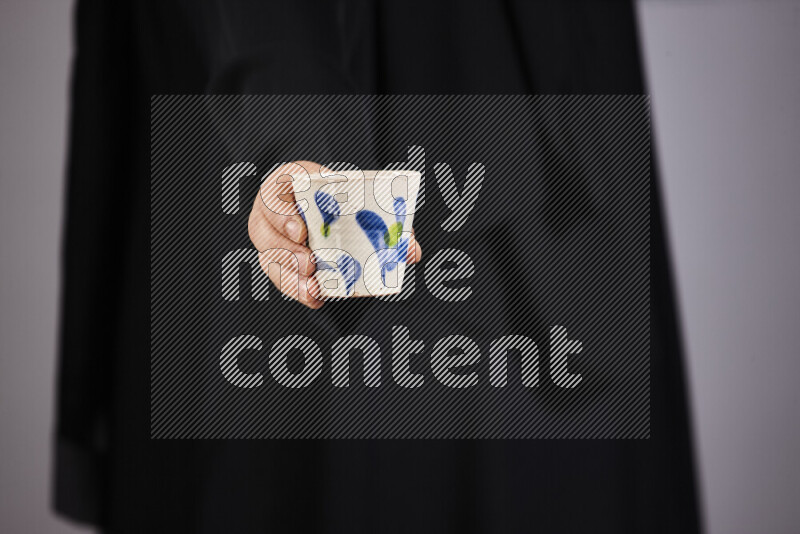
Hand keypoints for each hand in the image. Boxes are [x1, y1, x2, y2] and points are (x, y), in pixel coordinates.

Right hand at [248, 161, 421, 308]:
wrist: (325, 197)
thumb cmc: (340, 194)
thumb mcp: (355, 193)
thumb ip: (384, 218)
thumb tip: (411, 251)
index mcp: (286, 183)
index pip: (273, 195)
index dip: (282, 215)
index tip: (301, 232)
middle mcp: (270, 211)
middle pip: (266, 235)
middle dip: (288, 253)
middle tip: (312, 265)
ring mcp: (270, 238)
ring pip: (270, 261)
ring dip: (292, 279)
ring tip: (314, 289)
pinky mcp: (276, 260)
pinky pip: (279, 278)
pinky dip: (297, 290)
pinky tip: (314, 298)